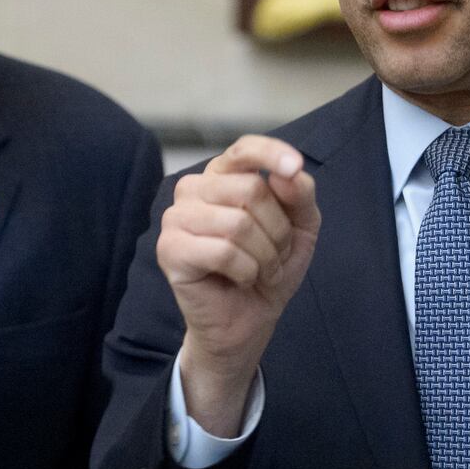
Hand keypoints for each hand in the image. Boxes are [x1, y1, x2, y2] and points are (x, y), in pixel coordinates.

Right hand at [158, 134, 319, 435]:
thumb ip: (300, 194)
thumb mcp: (300, 227)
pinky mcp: (169, 249)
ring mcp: (176, 217)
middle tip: (274, 254)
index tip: (295, 168)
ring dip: (264, 255)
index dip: (272, 153)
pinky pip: (222, 251)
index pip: (244, 148)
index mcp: (223, 175)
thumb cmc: (270, 268)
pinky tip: (240, 279)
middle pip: (250, 188)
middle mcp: (195, 189)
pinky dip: (245, 271)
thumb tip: (289, 172)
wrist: (250, 320)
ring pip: (238, 222)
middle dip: (277, 229)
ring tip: (260, 269)